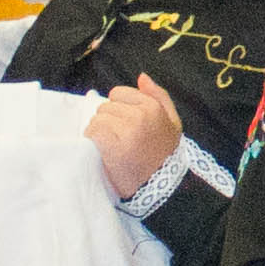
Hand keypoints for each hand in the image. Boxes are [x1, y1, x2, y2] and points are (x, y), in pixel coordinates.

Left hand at [90, 76, 182, 197]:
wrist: (160, 188)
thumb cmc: (164, 156)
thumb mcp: (172, 124)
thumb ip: (159, 97)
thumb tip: (141, 76)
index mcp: (153, 107)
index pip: (118, 93)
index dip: (119, 110)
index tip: (126, 127)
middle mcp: (139, 115)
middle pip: (105, 107)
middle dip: (108, 122)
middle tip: (119, 141)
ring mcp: (125, 129)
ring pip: (96, 119)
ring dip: (99, 133)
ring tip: (112, 149)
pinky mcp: (111, 144)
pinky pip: (91, 132)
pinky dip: (93, 143)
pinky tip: (104, 154)